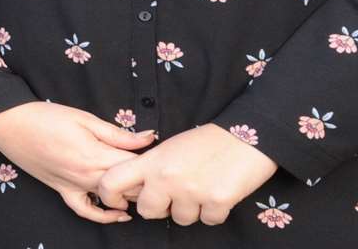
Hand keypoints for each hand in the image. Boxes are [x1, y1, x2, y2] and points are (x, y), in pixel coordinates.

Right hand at [0, 102, 155, 223]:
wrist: (11, 124)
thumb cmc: (47, 116)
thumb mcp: (86, 118)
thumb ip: (118, 134)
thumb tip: (148, 138)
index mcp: (95, 155)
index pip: (135, 168)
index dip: (151, 164)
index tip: (162, 157)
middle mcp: (87, 176)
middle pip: (127, 188)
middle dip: (145, 182)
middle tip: (157, 172)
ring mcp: (74, 186)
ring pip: (111, 200)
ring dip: (129, 196)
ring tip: (143, 187)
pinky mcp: (62, 190)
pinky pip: (84, 210)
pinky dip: (101, 216)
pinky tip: (117, 214)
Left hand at [95, 123, 276, 226]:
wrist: (247, 136)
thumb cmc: (208, 140)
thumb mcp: (171, 147)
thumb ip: (152, 167)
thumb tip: (140, 189)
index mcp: (153, 160)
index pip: (112, 181)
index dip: (110, 196)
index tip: (121, 200)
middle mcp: (167, 177)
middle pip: (147, 211)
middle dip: (161, 207)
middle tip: (176, 193)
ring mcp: (192, 191)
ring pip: (181, 219)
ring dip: (192, 209)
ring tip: (202, 186)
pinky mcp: (217, 202)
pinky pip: (208, 221)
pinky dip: (215, 212)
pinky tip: (220, 192)